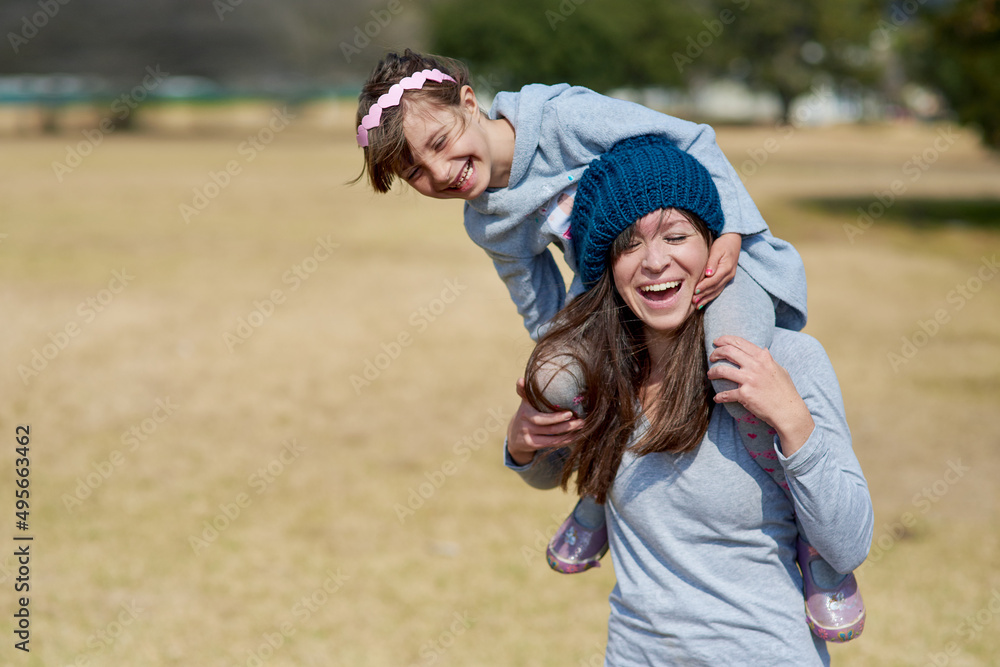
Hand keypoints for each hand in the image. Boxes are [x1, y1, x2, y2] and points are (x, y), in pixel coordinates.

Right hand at [506, 377, 584, 465]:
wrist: (515, 435)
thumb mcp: (524, 402)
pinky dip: (565, 440)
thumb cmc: (526, 413)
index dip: (555, 417)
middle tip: (581, 419)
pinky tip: (575, 436)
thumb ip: (524, 391)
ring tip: (581, 425)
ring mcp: (528, 435)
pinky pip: (552, 443)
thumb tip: (521, 378)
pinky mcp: (532, 445)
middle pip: (548, 426)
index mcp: (525, 411)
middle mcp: (525, 424)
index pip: (540, 416)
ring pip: (552, 436)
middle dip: (566, 424)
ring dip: (568, 432)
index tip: (570, 413)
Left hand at [694, 233, 739, 308]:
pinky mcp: (726, 279)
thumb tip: (708, 273)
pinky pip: (718, 290)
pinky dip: (710, 296)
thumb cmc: (723, 244)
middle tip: (693, 301)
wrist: (733, 241)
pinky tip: (704, 301)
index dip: (704, 286)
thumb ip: (712, 262)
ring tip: (697, 305)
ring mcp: (728, 278)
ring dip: (707, 298)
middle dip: (704, 295)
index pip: (714, 280)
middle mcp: (729, 275)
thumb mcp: (717, 250)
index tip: (695, 290)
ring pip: (716, 291)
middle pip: (715, 288)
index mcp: (726, 268)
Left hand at [707, 336, 814, 455]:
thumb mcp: (779, 369)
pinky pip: (726, 394)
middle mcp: (755, 366)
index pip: (739, 342)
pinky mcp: (744, 394)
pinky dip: (719, 397)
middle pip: (728, 352)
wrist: (788, 411)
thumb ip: (768, 359)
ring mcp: (749, 380)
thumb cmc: (785, 392)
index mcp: (763, 357)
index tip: (717, 342)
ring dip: (713, 372)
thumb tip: (763, 350)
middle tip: (711, 357)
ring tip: (710, 375)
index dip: (724, 340)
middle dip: (716, 353)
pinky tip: (717, 398)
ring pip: (722, 370)